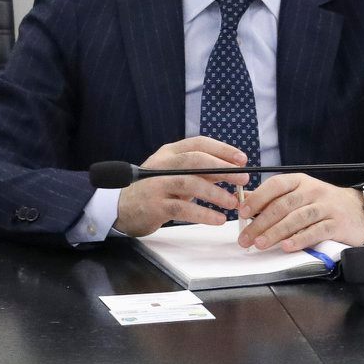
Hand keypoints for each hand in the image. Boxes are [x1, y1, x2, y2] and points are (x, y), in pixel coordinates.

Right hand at [112, 137, 248, 236]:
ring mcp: (157, 185)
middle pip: (196, 160)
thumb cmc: (156, 190)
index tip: (242, 159)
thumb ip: (203, 174)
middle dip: (222, 168)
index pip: (198, 144)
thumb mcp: (178, 176)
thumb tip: (234, 174)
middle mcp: (162, 165)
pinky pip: (183, 209)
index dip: (222, 149)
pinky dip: (203, 213)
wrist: (121, 208)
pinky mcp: (154, 206)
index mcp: (169, 153)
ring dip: (215, 193)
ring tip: (233, 202)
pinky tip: (218, 219)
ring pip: (190, 183)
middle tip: (243, 179)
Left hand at [236, 174, 363, 251]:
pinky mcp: (336, 224)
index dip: (258, 198)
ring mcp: (326, 207)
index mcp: (300, 181)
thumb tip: (245, 203)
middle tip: (246, 238)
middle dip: (261, 223)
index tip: (242, 212)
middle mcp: (312, 191)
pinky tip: (287, 246)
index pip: (276, 185)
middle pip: (283, 206)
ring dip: (276, 232)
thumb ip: (275, 199)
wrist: (359, 210)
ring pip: (296, 219)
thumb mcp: (300, 194)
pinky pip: (315, 231)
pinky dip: (300, 239)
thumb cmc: (323, 203)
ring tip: (260, 244)